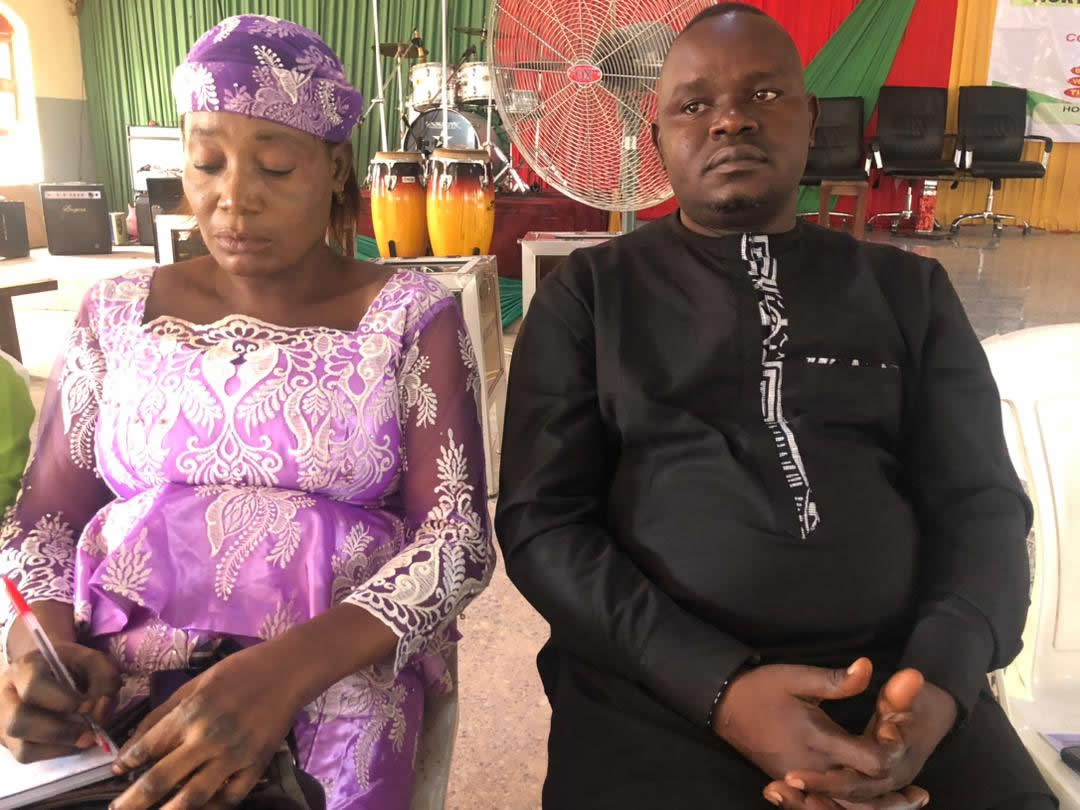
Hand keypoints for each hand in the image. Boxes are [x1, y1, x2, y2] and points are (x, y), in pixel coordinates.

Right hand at [0, 641, 119, 762]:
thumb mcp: (92, 660)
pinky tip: (73, 743)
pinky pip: (26, 756)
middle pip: (19, 722)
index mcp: (24, 668)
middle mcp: (5, 696)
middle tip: (90, 732)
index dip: (62, 700)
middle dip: (60, 731)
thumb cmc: (71, 665)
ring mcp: (3, 721)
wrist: (50, 669)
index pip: (33, 686)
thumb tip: (100, 711)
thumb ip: (104, 678)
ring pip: (21, 747)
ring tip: (84, 739)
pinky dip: (54, 753)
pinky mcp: (9, 740)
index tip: (88, 705)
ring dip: (59, 747)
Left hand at [110, 643, 305, 809]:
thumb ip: (162, 713)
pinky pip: (229, 798)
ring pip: (192, 798)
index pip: (147, 748)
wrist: (287, 672)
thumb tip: (132, 743)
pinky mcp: (256, 766)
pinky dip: (212, 807)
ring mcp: (233, 756)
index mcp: (191, 714)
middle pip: (161, 780)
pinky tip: (199, 808)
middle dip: (133, 800)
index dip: (127, 763)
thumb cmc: (238, 671)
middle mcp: (207, 739)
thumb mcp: (194, 683)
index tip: (117, 772)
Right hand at [766, 669, 956, 808]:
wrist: (724, 708)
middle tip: (920, 794)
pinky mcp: (796, 783)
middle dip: (892, 794)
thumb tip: (868, 667)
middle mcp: (814, 766)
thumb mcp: (795, 677)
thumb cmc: (761, 689)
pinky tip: (872, 804)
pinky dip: (854, 806)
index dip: (889, 750)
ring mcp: (803, 779)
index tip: (897, 733)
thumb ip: (835, 680)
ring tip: (907, 804)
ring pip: (847, 805)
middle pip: (864, 793)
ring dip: (878, 807)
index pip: (868, 760)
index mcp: (818, 739)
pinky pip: (830, 804)